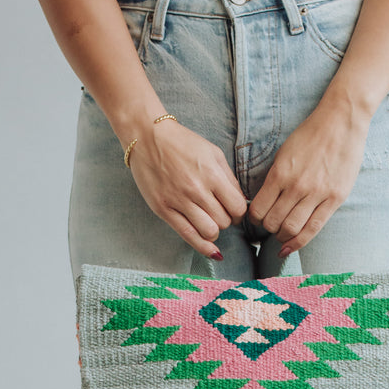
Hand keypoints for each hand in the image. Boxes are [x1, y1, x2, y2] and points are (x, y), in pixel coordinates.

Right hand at [128, 120, 247, 258]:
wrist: (147, 137)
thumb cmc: (182, 143)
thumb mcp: (213, 153)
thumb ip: (229, 178)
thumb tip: (240, 202)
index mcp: (211, 174)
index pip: (238, 207)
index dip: (240, 212)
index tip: (235, 210)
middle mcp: (196, 190)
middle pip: (224, 221)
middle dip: (226, 220)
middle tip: (219, 212)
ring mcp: (179, 201)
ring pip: (209, 231)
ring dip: (214, 230)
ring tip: (209, 222)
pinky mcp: (164, 209)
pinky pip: (188, 236)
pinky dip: (204, 247)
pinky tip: (212, 251)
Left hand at [248, 109, 368, 256]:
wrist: (341, 122)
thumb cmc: (311, 136)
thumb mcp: (284, 153)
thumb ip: (275, 179)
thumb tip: (263, 203)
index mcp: (280, 173)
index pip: (258, 209)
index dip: (253, 218)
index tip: (256, 218)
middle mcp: (297, 186)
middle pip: (273, 222)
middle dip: (267, 228)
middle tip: (270, 226)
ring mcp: (317, 194)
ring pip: (291, 229)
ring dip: (281, 236)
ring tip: (281, 235)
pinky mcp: (334, 199)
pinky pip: (313, 228)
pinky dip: (298, 243)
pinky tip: (289, 248)